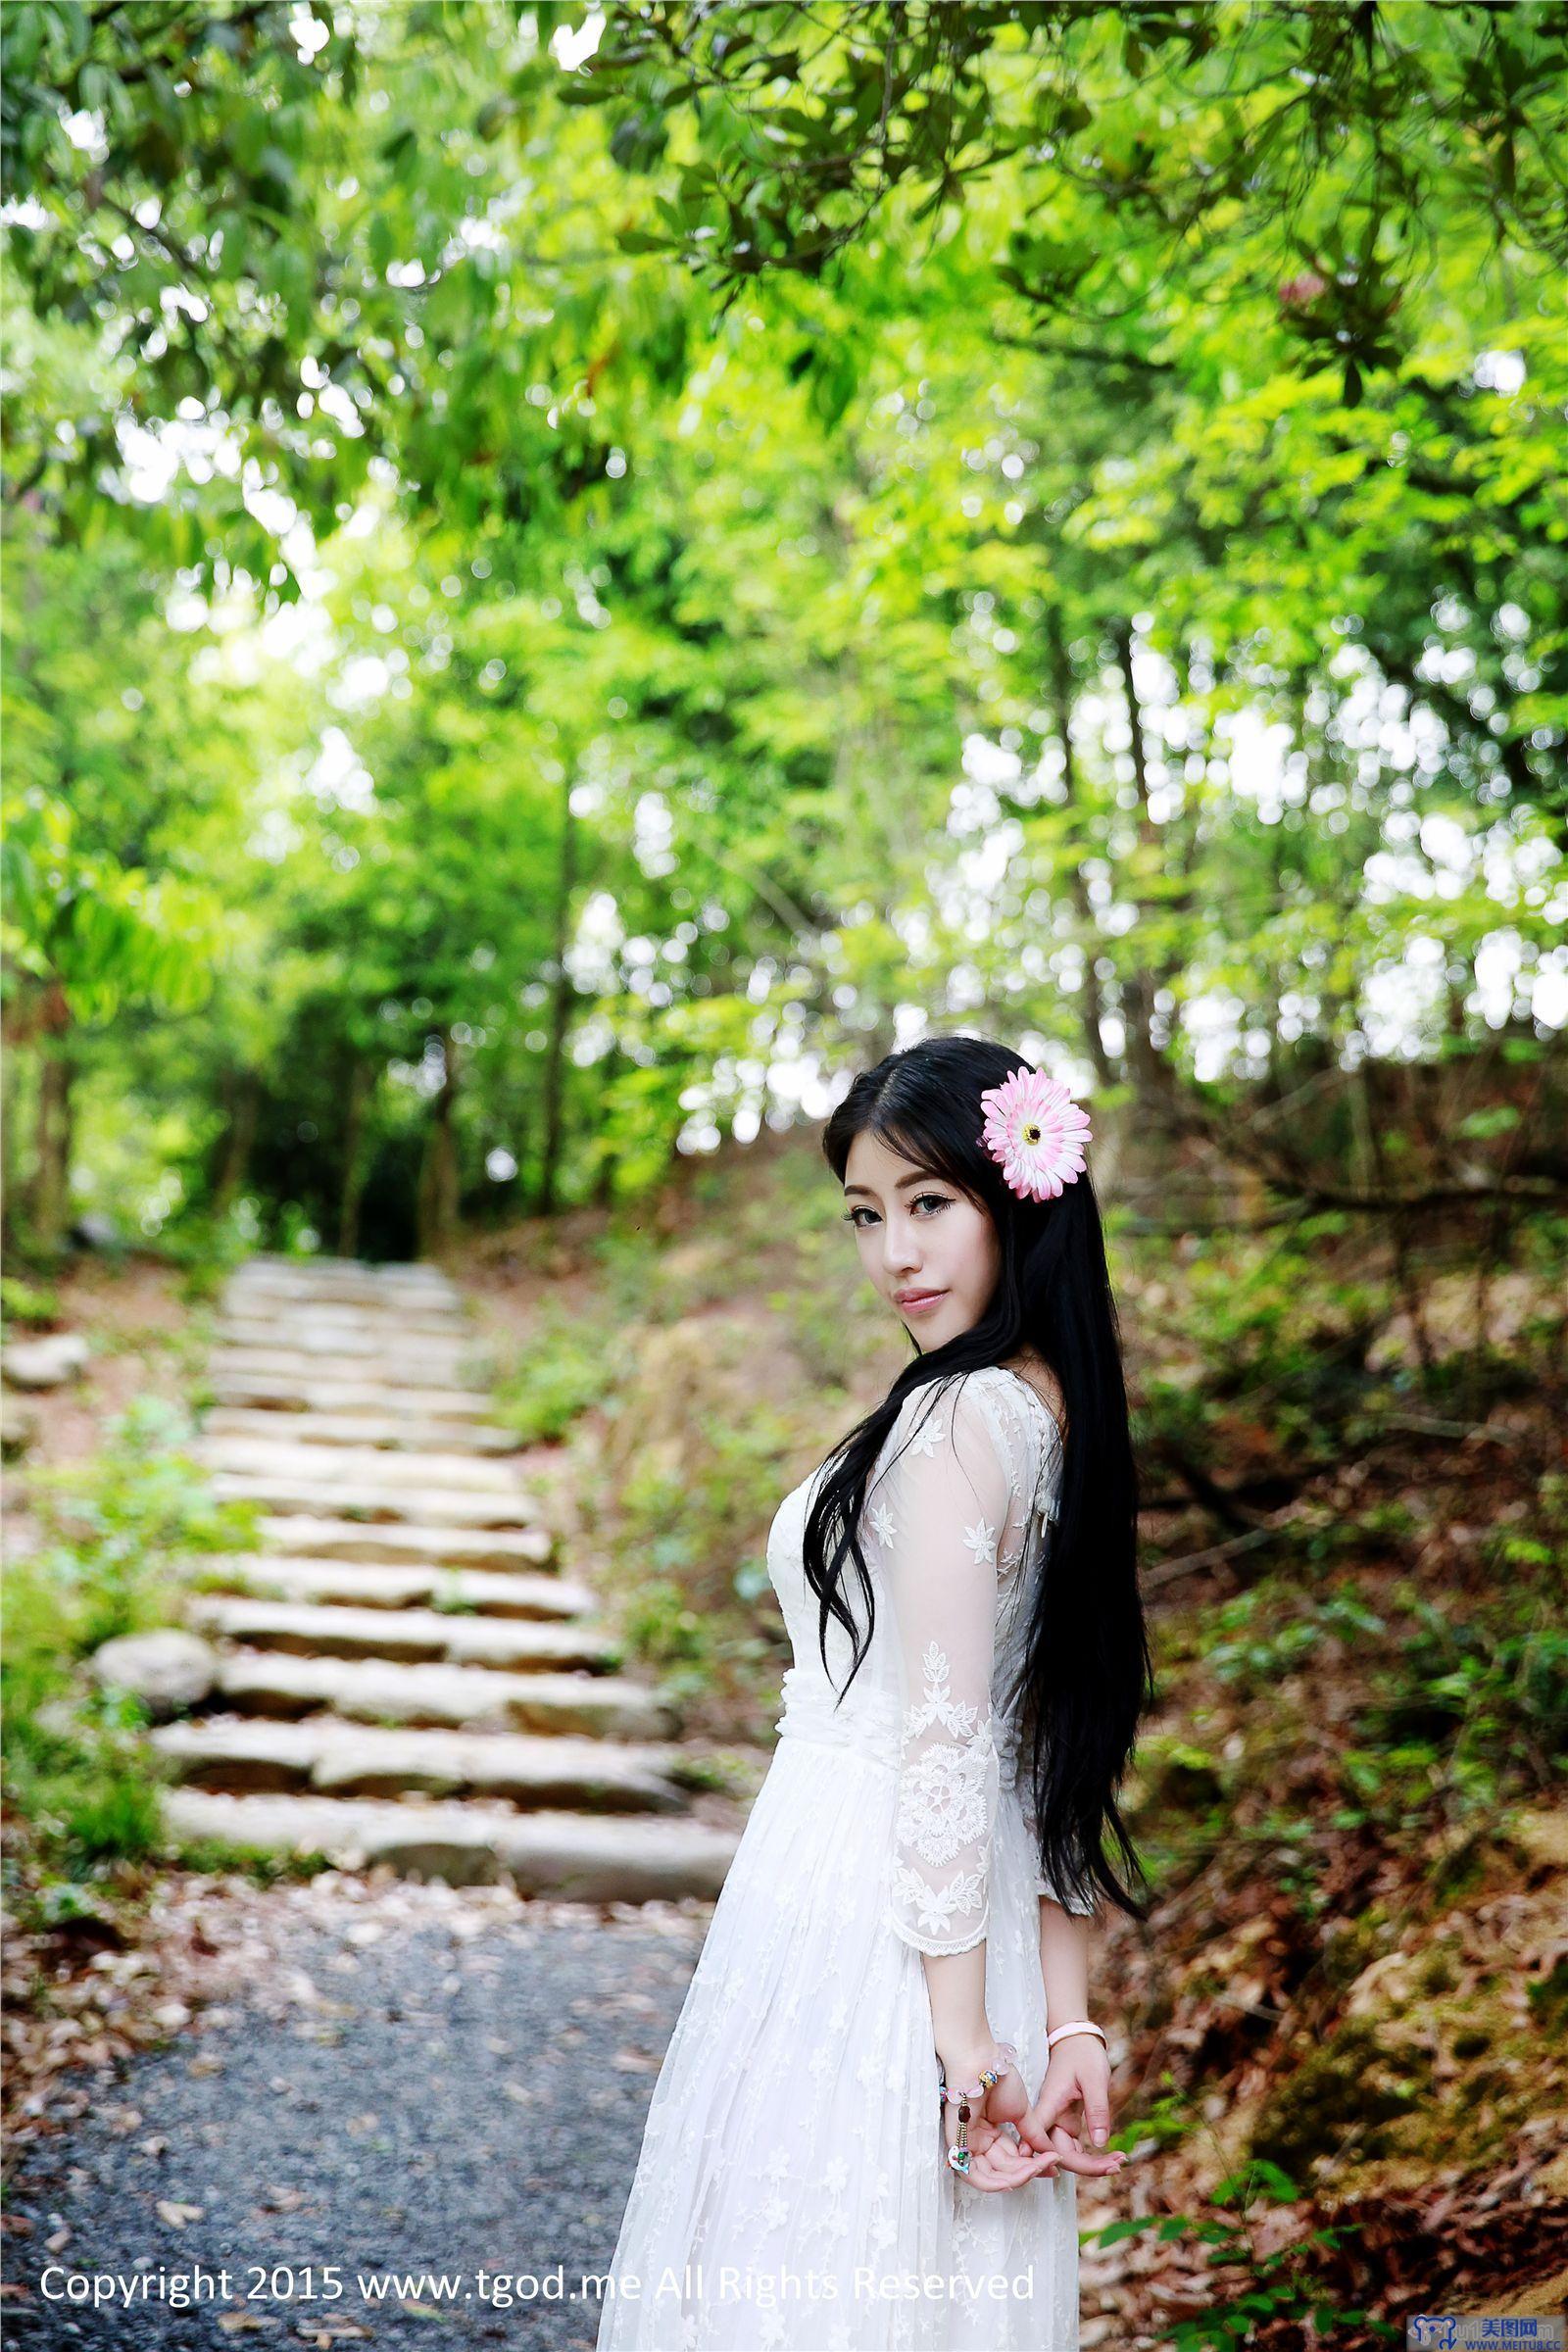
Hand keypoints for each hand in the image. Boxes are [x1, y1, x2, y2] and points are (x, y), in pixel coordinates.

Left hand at [938, 2046, 1060, 2194]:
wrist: (980, 2060)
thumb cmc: (997, 2077)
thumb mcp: (1022, 2113)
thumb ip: (1034, 2135)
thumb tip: (1051, 2154)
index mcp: (991, 2135)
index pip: (1013, 2160)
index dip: (1034, 2165)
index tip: (1054, 2163)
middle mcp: (979, 2142)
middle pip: (1006, 2171)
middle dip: (1030, 2171)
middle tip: (1049, 2164)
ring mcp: (967, 2145)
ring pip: (992, 2179)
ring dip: (1017, 2178)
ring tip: (1036, 2167)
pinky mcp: (957, 2146)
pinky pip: (975, 2177)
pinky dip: (996, 2183)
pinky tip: (1017, 2177)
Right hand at [1014, 2036, 1126, 2179]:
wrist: (1077, 2039)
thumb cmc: (1083, 2054)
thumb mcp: (1095, 2079)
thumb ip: (1097, 2110)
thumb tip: (1099, 2143)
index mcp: (1050, 2104)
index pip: (1040, 2139)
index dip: (1047, 2160)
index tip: (1067, 2171)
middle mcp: (1049, 2116)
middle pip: (1058, 2153)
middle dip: (1087, 2166)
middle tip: (1117, 2166)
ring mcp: (1057, 2121)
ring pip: (1067, 2153)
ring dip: (1091, 2164)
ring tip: (1119, 2162)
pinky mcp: (1066, 2122)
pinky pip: (1074, 2146)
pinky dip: (1091, 2154)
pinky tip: (1111, 2156)